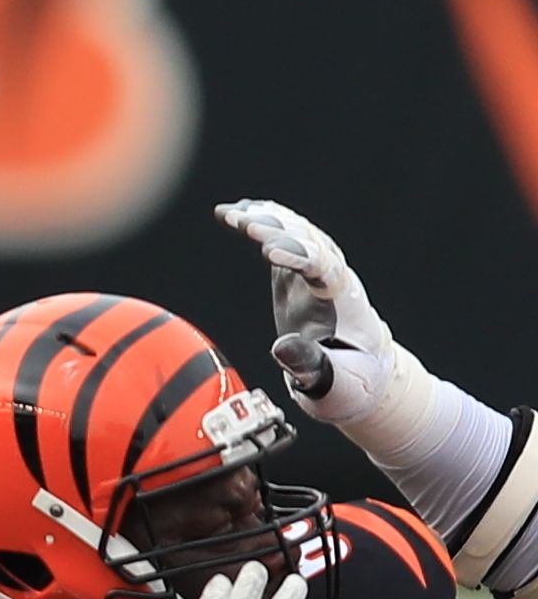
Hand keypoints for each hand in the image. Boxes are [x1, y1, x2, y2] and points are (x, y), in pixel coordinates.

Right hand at [217, 195, 436, 430]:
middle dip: (277, 230)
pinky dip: (265, 224)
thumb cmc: (350, 385)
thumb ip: (310, 368)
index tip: (269, 251)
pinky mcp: (301, 276)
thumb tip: (281, 348)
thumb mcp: (333, 385)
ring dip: (268, 221)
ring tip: (234, 213)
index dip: (298, 256)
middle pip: (309, 242)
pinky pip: (287, 240)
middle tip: (244, 221)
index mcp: (345, 305)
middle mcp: (334, 281)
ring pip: (299, 234)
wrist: (363, 376)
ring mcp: (318, 275)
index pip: (323, 269)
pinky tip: (238, 212)